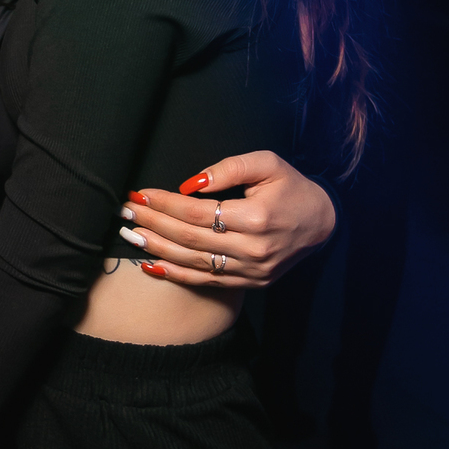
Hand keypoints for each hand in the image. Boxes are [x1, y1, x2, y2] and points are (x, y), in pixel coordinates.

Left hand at [119, 151, 335, 289]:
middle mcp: (252, 250)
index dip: (165, 204)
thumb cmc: (293, 189)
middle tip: (125, 211)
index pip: (199, 213)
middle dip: (153, 223)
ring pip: (193, 263)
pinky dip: (175, 275)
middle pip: (190, 239)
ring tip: (130, 234)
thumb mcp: (269, 164)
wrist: (323, 224)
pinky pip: (205, 282)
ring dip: (156, 250)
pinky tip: (149, 265)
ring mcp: (250, 271)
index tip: (141, 193)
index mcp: (257, 218)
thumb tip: (190, 184)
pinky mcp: (249, 284)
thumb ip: (230, 168)